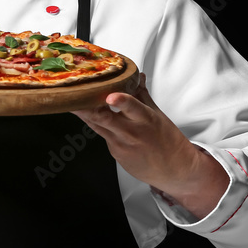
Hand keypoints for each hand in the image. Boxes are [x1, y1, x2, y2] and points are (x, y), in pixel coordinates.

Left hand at [71, 73, 228, 218]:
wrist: (175, 170)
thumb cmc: (169, 142)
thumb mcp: (158, 115)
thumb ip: (142, 95)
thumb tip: (138, 77)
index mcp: (145, 120)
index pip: (132, 107)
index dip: (120, 101)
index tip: (109, 95)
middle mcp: (131, 133)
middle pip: (103, 118)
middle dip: (85, 107)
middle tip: (73, 96)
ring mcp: (121, 145)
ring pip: (96, 125)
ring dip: (83, 113)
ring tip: (73, 102)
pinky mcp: (115, 153)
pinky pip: (102, 135)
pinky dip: (98, 125)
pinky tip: (95, 118)